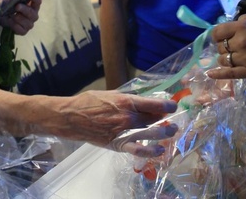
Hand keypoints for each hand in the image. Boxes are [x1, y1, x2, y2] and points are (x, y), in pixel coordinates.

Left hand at [0, 0, 40, 34]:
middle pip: (32, 13)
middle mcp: (33, 15)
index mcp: (33, 5)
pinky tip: (10, 21)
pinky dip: (14, 25)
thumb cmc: (10, 4)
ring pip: (26, 22)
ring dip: (18, 18)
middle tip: (17, 6)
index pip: (38, 2)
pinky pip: (20, 30)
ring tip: (11, 15)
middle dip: (24, 9)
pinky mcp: (23, 31)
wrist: (2, 14)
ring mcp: (29, 24)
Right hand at [52, 90, 177, 156]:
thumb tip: (144, 99)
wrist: (72, 118)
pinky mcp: (118, 144)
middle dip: (166, 119)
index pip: (154, 103)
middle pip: (154, 118)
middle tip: (173, 119)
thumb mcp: (111, 93)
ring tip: (172, 132)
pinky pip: (138, 150)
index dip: (167, 105)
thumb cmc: (90, 102)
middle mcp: (129, 117)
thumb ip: (128, 97)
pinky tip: (159, 150)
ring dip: (165, 133)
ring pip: (151, 134)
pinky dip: (150, 151)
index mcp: (127, 101)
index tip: (173, 105)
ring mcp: (124, 132)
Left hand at [207, 14, 245, 79]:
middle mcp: (241, 42)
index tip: (221, 38)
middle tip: (234, 47)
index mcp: (241, 27)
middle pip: (220, 47)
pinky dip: (218, 74)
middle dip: (224, 47)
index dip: (218, 36)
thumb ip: (242, 22)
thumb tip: (228, 28)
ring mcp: (245, 58)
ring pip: (223, 60)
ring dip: (226, 59)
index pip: (217, 32)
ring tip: (234, 57)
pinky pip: (229, 74)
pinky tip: (210, 74)